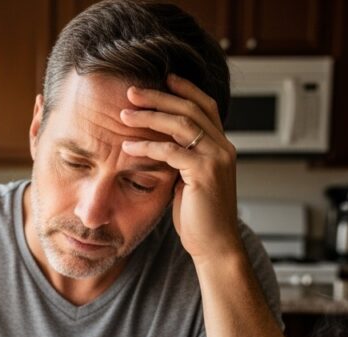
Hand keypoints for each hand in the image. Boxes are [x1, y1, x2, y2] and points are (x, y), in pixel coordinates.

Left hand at [119, 74, 241, 261]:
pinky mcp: (204, 173)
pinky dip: (147, 145)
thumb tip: (163, 147)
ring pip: (181, 125)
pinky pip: (171, 151)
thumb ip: (183, 161)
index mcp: (221, 147)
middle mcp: (223, 148)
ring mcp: (216, 159)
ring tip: (124, 115)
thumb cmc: (200, 218)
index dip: (185, 90)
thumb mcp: (191, 182)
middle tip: (131, 92)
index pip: (205, 107)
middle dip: (159, 98)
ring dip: (149, 116)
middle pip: (190, 109)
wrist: (215, 246)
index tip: (163, 79)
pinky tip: (128, 146)